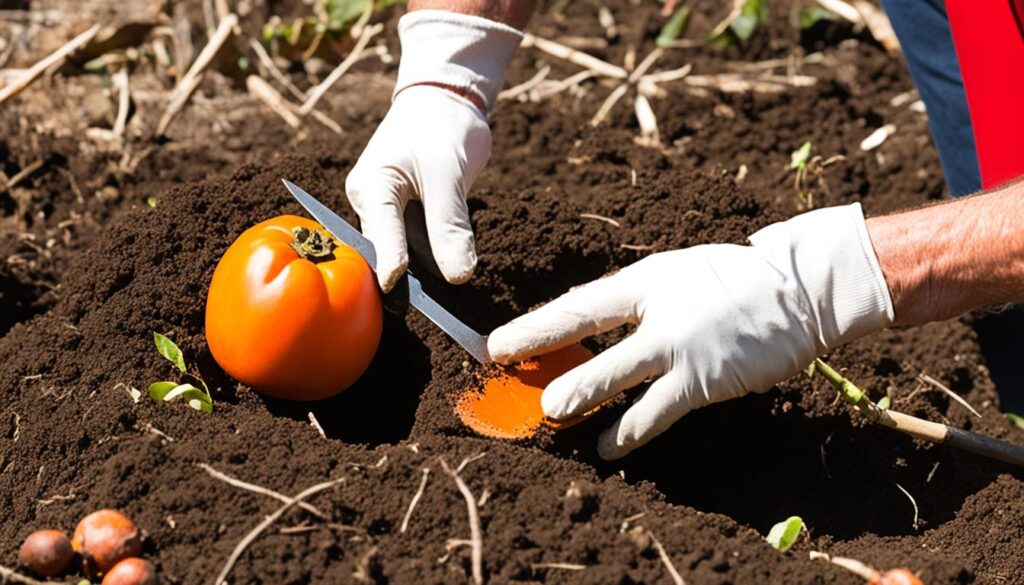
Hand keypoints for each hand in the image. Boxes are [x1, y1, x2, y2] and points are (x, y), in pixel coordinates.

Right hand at [345, 85, 489, 290]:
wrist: (445, 100)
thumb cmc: (441, 126)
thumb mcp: (449, 173)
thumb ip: (450, 225)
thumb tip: (459, 276)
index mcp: (371, 186)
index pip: (380, 233)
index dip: (390, 264)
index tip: (400, 296)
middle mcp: (371, 202)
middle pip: (389, 250)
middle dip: (412, 280)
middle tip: (436, 315)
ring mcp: (387, 211)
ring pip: (407, 252)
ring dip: (428, 273)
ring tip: (450, 308)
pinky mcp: (406, 215)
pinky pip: (419, 244)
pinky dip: (437, 257)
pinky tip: (454, 273)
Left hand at [487, 204, 893, 458]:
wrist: (801, 289)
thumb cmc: (735, 282)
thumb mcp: (677, 276)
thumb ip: (636, 304)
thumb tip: (587, 331)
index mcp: (646, 279)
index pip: (579, 305)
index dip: (535, 327)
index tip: (496, 344)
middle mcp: (655, 309)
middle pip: (585, 336)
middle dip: (542, 356)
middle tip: (502, 374)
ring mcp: (678, 346)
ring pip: (615, 377)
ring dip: (579, 398)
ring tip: (550, 413)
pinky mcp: (701, 381)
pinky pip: (654, 413)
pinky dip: (627, 431)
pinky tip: (607, 446)